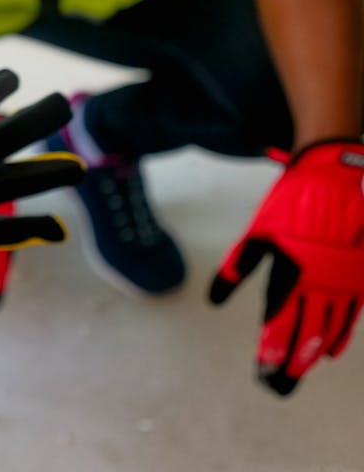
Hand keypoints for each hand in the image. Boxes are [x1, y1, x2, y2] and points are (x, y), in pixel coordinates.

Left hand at [209, 140, 363, 395]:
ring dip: (313, 354)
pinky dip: (340, 336)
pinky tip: (329, 352)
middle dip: (291, 364)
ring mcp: (347, 280)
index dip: (270, 351)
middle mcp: (322, 282)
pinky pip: (353, 315)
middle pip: (306, 335)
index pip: (279, 323)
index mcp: (292, 272)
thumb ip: (236, 266)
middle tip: (279, 387)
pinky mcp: (361, 275)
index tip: (261, 373)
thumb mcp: (258, 232)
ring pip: (332, 330)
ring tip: (299, 373)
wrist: (336, 174)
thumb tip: (214, 299)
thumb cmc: (291, 202)